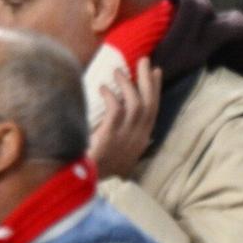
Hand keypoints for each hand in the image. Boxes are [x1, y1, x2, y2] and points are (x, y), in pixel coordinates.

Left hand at [88, 61, 160, 180]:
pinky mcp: (111, 136)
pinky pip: (116, 110)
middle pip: (149, 103)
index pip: (154, 109)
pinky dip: (111, 96)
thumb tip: (126, 114)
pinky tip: (102, 88)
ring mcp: (125, 137)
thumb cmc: (98, 165)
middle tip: (145, 60)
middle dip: (148, 80)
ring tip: (118, 71)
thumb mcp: (119, 151)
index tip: (156, 71)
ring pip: (136, 104)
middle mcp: (137, 137)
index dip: (156, 89)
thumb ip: (126, 135)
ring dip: (128, 85)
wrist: (85, 182)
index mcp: (141, 139)